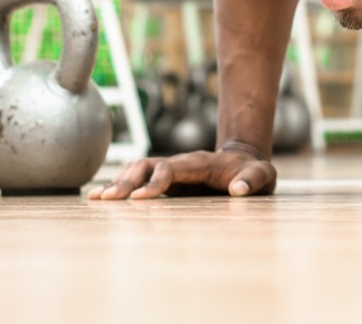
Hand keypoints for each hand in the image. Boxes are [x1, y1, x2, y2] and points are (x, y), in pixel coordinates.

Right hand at [87, 145, 276, 199]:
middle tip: (106, 199)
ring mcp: (171, 170)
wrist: (245, 161)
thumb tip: (238, 190)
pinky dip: (120, 185)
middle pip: (147, 165)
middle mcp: (181, 163)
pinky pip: (138, 179)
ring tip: (96, 199)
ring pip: (138, 169)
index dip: (156, 181)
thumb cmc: (253, 172)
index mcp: (200, 162)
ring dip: (118, 182)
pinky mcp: (166, 180)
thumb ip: (255, 180)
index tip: (141, 199)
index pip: (171, 168)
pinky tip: (102, 197)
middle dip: (126, 181)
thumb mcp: (264, 175)